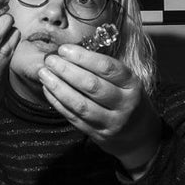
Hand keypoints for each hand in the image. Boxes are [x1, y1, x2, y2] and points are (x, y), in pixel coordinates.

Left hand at [37, 44, 161, 172]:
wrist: (140, 135)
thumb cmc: (128, 100)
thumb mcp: (127, 82)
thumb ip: (104, 70)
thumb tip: (71, 52)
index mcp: (132, 85)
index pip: (107, 68)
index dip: (83, 57)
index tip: (64, 49)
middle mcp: (124, 104)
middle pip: (92, 85)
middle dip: (67, 70)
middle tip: (50, 60)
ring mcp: (111, 122)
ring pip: (81, 104)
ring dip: (58, 87)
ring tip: (44, 74)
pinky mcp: (98, 134)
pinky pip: (74, 117)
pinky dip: (58, 103)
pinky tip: (48, 90)